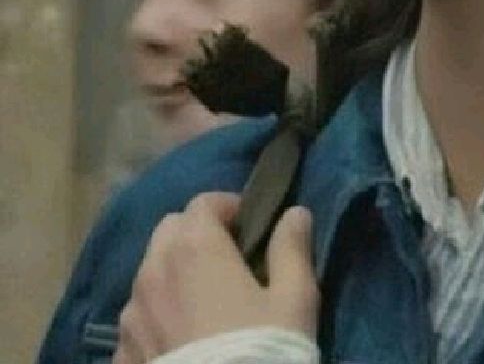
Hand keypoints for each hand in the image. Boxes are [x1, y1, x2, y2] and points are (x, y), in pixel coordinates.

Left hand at [112, 192, 317, 363]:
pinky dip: (156, 316)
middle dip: (195, 233)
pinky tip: (181, 340)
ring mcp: (131, 317)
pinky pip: (137, 319)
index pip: (203, 202)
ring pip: (149, 273)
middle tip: (227, 258)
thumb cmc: (262, 351)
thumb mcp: (295, 300)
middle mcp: (153, 272)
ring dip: (173, 274)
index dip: (229, 207)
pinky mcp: (120, 356)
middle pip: (169, 231)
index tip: (251, 227)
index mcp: (194, 248)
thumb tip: (295, 214)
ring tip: (203, 302)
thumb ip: (292, 248)